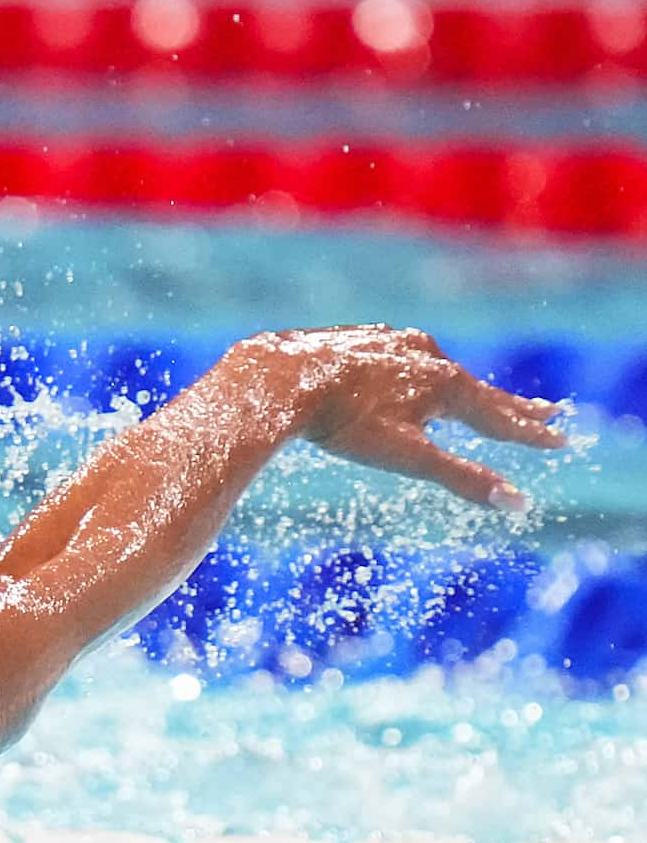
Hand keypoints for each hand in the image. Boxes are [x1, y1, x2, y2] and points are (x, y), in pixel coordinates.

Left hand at [231, 326, 567, 509]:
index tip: (561, 438)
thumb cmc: (343, 424)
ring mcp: (393, 342)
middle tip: (547, 412)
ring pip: (437, 370)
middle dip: (511, 406)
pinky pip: (399, 359)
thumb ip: (462, 477)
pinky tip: (408, 373)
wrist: (280, 381)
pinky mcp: (361, 339)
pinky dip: (418, 372)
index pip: (499, 416)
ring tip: (476, 397)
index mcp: (445, 383)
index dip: (530, 433)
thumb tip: (517, 503)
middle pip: (476, 389)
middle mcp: (427, 354)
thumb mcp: (407, 456)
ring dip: (461, 387)